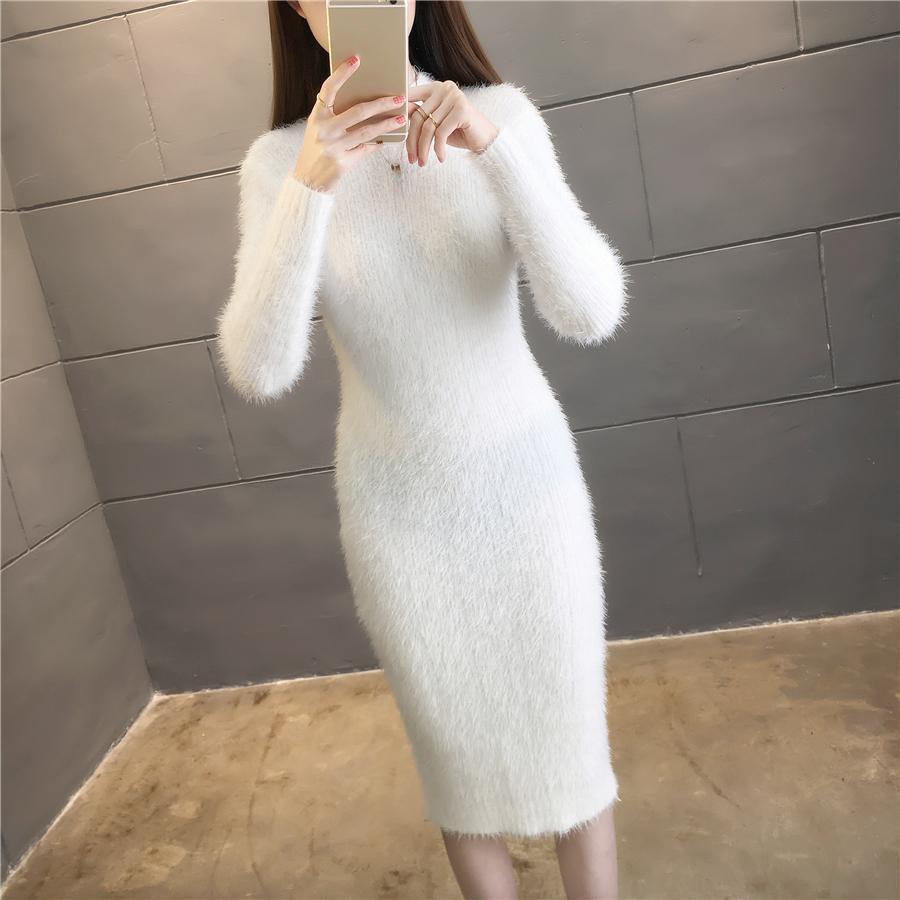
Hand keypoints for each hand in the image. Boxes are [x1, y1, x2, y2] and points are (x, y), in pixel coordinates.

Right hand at [294, 54, 409, 192]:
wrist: (308, 180)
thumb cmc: (316, 150)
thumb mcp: (319, 129)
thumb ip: (334, 115)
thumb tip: (363, 102)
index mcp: (317, 116)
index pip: (329, 89)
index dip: (342, 73)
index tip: (356, 60)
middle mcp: (324, 129)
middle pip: (358, 111)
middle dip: (381, 104)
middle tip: (399, 98)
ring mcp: (334, 146)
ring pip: (367, 131)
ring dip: (387, 124)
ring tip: (401, 118)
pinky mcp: (343, 162)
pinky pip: (365, 149)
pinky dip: (376, 143)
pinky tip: (387, 138)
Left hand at [405, 80, 498, 166]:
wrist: (485, 140)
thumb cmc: (459, 132)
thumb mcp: (435, 124)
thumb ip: (420, 117)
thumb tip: (399, 116)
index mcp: (435, 88)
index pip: (410, 99)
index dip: (400, 116)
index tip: (392, 131)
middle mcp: (444, 88)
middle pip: (418, 117)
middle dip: (412, 142)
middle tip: (412, 159)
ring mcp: (454, 97)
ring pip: (428, 127)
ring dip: (423, 149)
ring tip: (423, 162)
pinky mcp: (462, 109)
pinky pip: (441, 133)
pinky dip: (438, 149)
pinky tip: (440, 158)